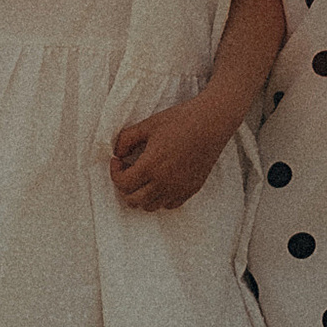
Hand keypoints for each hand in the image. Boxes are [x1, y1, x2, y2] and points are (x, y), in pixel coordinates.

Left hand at [109, 97, 230, 212]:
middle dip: (124, 187)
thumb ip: (125, 140)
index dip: (114, 172)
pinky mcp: (191, 189)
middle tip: (127, 170)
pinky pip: (169, 205)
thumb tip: (118, 154)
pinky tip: (160, 181)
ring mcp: (179, 189)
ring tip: (143, 176)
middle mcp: (164, 183)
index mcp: (151, 166)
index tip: (118, 160)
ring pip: (150, 206)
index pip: (123, 183)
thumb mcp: (147, 125)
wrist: (212, 122)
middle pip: (133, 200)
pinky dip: (159, 198)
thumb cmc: (180, 120)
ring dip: (141, 194)